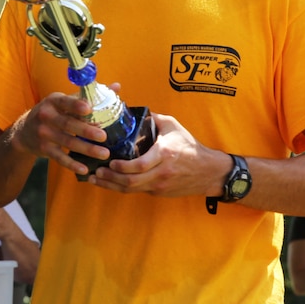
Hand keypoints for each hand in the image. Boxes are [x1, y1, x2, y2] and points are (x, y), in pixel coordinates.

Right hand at [11, 90, 109, 175]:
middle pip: (68, 124)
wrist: (24, 131)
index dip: (76, 105)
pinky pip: (59, 158)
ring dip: (86, 149)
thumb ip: (89, 96)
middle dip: (86, 131)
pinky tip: (85, 169)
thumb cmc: (54, 112)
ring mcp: (43, 133)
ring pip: (67, 142)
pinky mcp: (43, 149)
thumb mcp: (65, 101)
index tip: (89, 109)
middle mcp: (45, 115)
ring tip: (104, 154)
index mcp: (53, 101)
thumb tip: (117, 86)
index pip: (65, 101)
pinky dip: (72, 164)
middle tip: (104, 136)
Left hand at [88, 113, 228, 197]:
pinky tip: (111, 183)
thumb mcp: (174, 126)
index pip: (139, 166)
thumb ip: (154, 118)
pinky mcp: (159, 192)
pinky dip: (122, 188)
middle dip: (110, 179)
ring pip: (131, 190)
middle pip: (131, 182)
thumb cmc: (189, 146)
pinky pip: (137, 191)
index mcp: (164, 154)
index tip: (110, 163)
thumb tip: (133, 111)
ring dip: (111, 186)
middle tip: (97, 172)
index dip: (121, 168)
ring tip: (97, 179)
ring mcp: (160, 185)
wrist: (208, 171)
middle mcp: (161, 172)